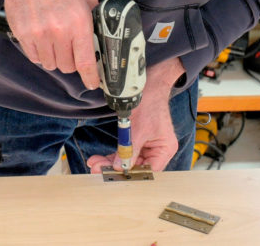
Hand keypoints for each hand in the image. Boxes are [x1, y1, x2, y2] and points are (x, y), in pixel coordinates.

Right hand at [4, 0, 99, 89]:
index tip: (93, 83)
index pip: (85, 62)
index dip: (90, 77)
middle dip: (71, 61)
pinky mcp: (23, 35)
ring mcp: (39, 35)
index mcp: (78, 24)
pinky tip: (41, 40)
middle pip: (67, 66)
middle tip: (69, 49)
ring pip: (50, 64)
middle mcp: (59, 32)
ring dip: (54, 58)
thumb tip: (101, 37)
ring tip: (54, 42)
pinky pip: (34, 57)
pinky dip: (39, 53)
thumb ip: (93, 19)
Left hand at [87, 57, 185, 172]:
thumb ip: (129, 149)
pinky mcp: (138, 140)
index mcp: (165, 149)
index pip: (149, 170)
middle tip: (97, 168)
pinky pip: (126, 151)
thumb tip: (119, 166)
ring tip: (95, 164)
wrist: (149, 85)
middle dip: (116, 167)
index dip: (131, 174)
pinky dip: (114, 154)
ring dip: (112, 162)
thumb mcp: (138, 129)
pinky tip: (100, 158)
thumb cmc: (151, 103)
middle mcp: (158, 150)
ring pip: (128, 160)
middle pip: (136, 166)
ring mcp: (148, 146)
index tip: (114, 175)